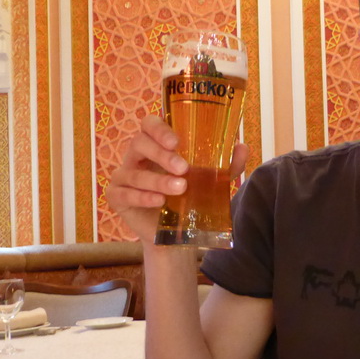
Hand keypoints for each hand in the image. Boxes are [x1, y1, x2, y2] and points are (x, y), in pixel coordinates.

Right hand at [105, 115, 249, 243]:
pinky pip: (124, 193)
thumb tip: (242, 147)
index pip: (149, 124)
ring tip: (180, 188)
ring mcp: (124, 175)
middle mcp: (137, 156)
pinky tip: (159, 201)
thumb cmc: (191, 198)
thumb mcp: (212, 181)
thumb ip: (226, 165)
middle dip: (161, 154)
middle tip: (183, 168)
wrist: (177, 234)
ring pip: (134, 172)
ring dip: (158, 180)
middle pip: (139, 143)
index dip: (159, 129)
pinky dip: (143, 197)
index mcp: (156, 145)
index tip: (177, 142)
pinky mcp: (117, 197)